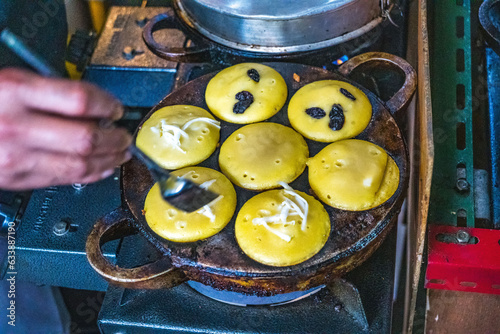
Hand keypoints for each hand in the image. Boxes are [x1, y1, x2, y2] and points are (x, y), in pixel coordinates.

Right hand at [0, 68, 132, 189]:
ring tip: (122, 152)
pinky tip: (103, 168)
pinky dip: (91, 174)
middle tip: (126, 135)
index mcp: (14, 92)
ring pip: (80, 165)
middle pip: (85, 138)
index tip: (116, 107)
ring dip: (109, 159)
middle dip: (116, 138)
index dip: (107, 105)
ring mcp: (16, 157)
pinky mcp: (16, 178)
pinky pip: (64, 179)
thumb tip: (91, 103)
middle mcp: (16, 126)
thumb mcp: (8, 83)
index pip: (79, 100)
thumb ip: (46, 91)